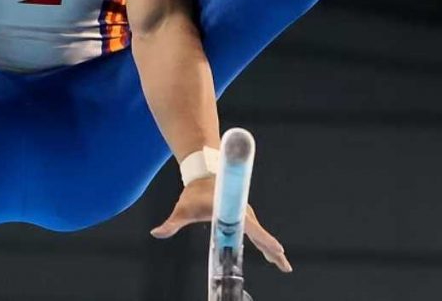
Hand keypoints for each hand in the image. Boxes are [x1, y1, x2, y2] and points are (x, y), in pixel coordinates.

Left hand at [150, 177, 291, 272]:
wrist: (203, 174)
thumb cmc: (194, 192)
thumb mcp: (183, 208)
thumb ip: (172, 223)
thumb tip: (157, 233)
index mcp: (232, 212)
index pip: (252, 229)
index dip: (264, 240)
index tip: (278, 250)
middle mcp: (242, 214)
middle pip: (261, 235)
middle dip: (273, 250)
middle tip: (285, 266)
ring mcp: (245, 215)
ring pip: (261, 235)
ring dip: (271, 249)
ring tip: (281, 263)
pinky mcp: (243, 216)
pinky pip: (256, 232)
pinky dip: (265, 243)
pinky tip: (269, 254)